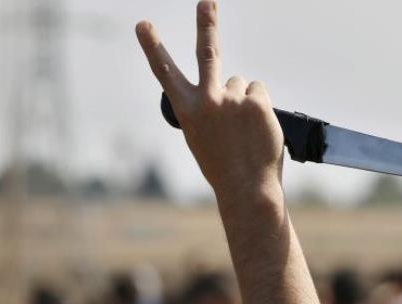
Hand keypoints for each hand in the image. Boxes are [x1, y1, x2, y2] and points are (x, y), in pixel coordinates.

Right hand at [136, 1, 284, 202]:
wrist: (246, 188)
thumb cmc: (223, 167)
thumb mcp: (203, 137)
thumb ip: (210, 108)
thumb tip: (235, 83)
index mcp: (187, 111)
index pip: (165, 73)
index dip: (153, 46)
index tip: (143, 24)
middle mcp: (207, 100)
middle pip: (207, 52)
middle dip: (206, 23)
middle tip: (207, 2)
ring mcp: (232, 98)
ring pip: (240, 83)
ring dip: (242, 100)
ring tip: (243, 130)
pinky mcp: (256, 101)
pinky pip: (258, 92)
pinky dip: (259, 107)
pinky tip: (256, 128)